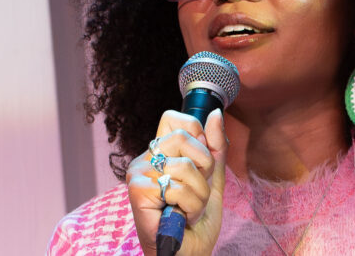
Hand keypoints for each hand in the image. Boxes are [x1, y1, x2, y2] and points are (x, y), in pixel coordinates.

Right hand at [127, 109, 227, 255]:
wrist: (189, 253)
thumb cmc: (196, 220)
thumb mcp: (214, 178)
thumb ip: (216, 146)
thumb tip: (215, 113)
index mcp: (162, 151)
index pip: (177, 120)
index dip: (198, 139)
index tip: (200, 166)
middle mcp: (147, 158)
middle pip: (184, 137)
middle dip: (204, 169)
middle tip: (196, 192)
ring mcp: (139, 173)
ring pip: (185, 166)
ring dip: (199, 195)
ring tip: (188, 209)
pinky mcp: (138, 191)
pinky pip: (177, 187)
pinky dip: (188, 207)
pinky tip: (179, 217)